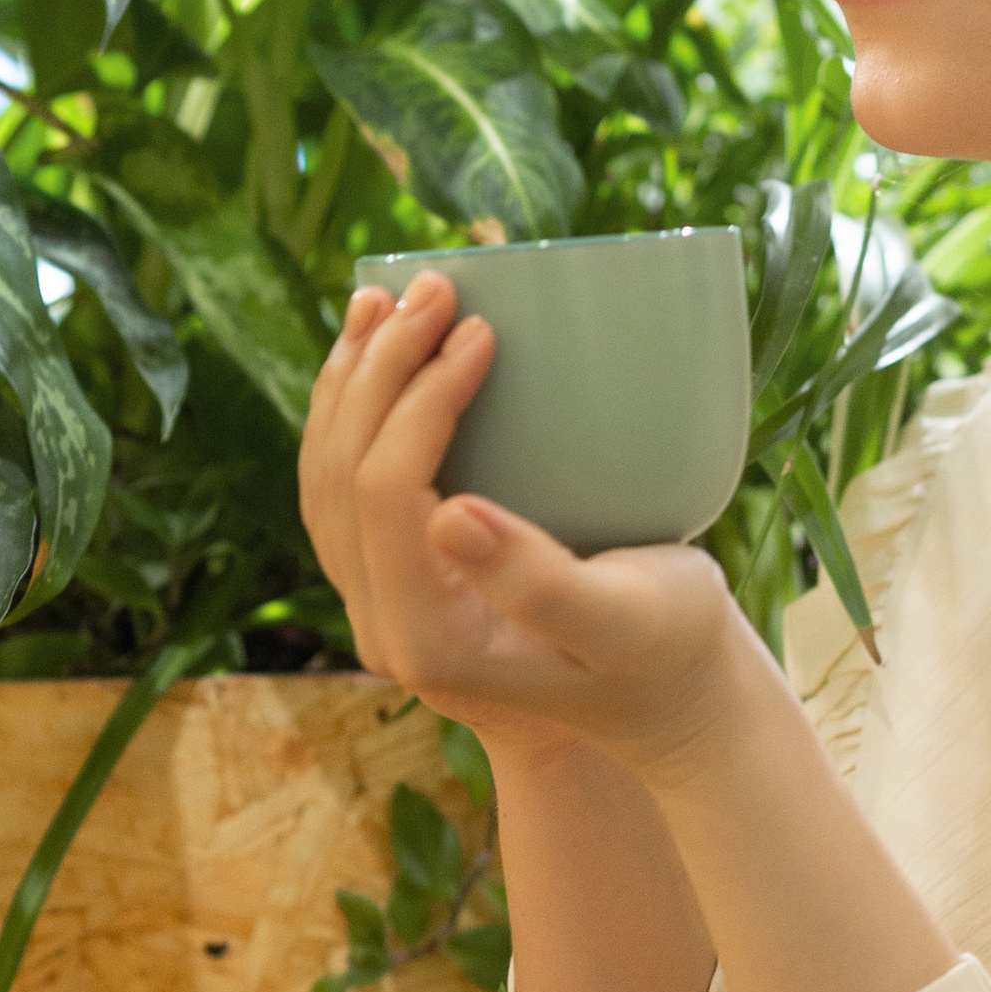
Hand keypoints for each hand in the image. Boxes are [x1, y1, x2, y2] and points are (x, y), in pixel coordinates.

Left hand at [298, 271, 746, 778]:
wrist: (660, 706)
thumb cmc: (665, 653)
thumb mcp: (627, 622)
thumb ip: (541, 582)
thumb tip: (447, 512)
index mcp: (430, 638)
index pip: (388, 492)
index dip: (422, 398)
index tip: (483, 329)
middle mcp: (384, 630)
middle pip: (341, 476)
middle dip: (379, 368)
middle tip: (433, 285)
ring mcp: (381, 609)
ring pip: (324, 481)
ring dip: (346, 383)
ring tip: (379, 300)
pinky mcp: (400, 584)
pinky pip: (345, 490)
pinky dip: (352, 415)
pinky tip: (380, 361)